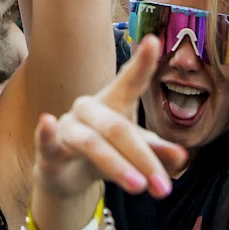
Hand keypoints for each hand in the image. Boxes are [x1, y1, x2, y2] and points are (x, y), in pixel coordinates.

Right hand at [33, 35, 185, 200]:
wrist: (67, 178)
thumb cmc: (107, 155)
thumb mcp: (135, 153)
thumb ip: (157, 152)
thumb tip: (182, 156)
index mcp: (113, 103)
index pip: (130, 82)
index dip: (142, 63)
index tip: (153, 41)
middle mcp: (89, 109)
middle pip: (118, 128)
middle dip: (144, 159)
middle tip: (165, 188)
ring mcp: (67, 128)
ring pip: (93, 143)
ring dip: (118, 166)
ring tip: (140, 187)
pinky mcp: (47, 151)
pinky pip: (46, 141)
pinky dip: (46, 132)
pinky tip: (47, 121)